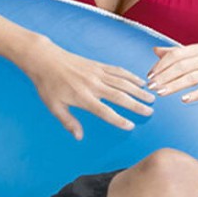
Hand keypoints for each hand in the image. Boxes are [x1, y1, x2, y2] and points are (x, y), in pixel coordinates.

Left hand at [25, 39, 154, 138]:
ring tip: (151, 97)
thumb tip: (79, 137)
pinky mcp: (98, 65)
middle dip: (136, 105)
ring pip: (123, 82)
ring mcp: (97, 73)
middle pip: (120, 96)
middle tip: (150, 111)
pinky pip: (118, 71)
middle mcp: (93, 85)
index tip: (131, 126)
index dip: (119, 120)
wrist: (45, 59)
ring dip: (138, 90)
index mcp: (83, 98)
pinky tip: (140, 81)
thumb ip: (68, 122)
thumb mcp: (54, 106)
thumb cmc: (48, 85)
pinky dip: (130, 76)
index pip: (105, 112)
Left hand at [148, 44, 197, 103]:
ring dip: (174, 86)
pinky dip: (195, 94)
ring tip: (160, 93)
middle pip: (181, 66)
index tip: (149, 76)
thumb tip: (155, 50)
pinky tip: (184, 99)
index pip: (175, 55)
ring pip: (191, 78)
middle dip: (163, 77)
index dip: (160, 65)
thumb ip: (177, 52)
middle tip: (150, 87)